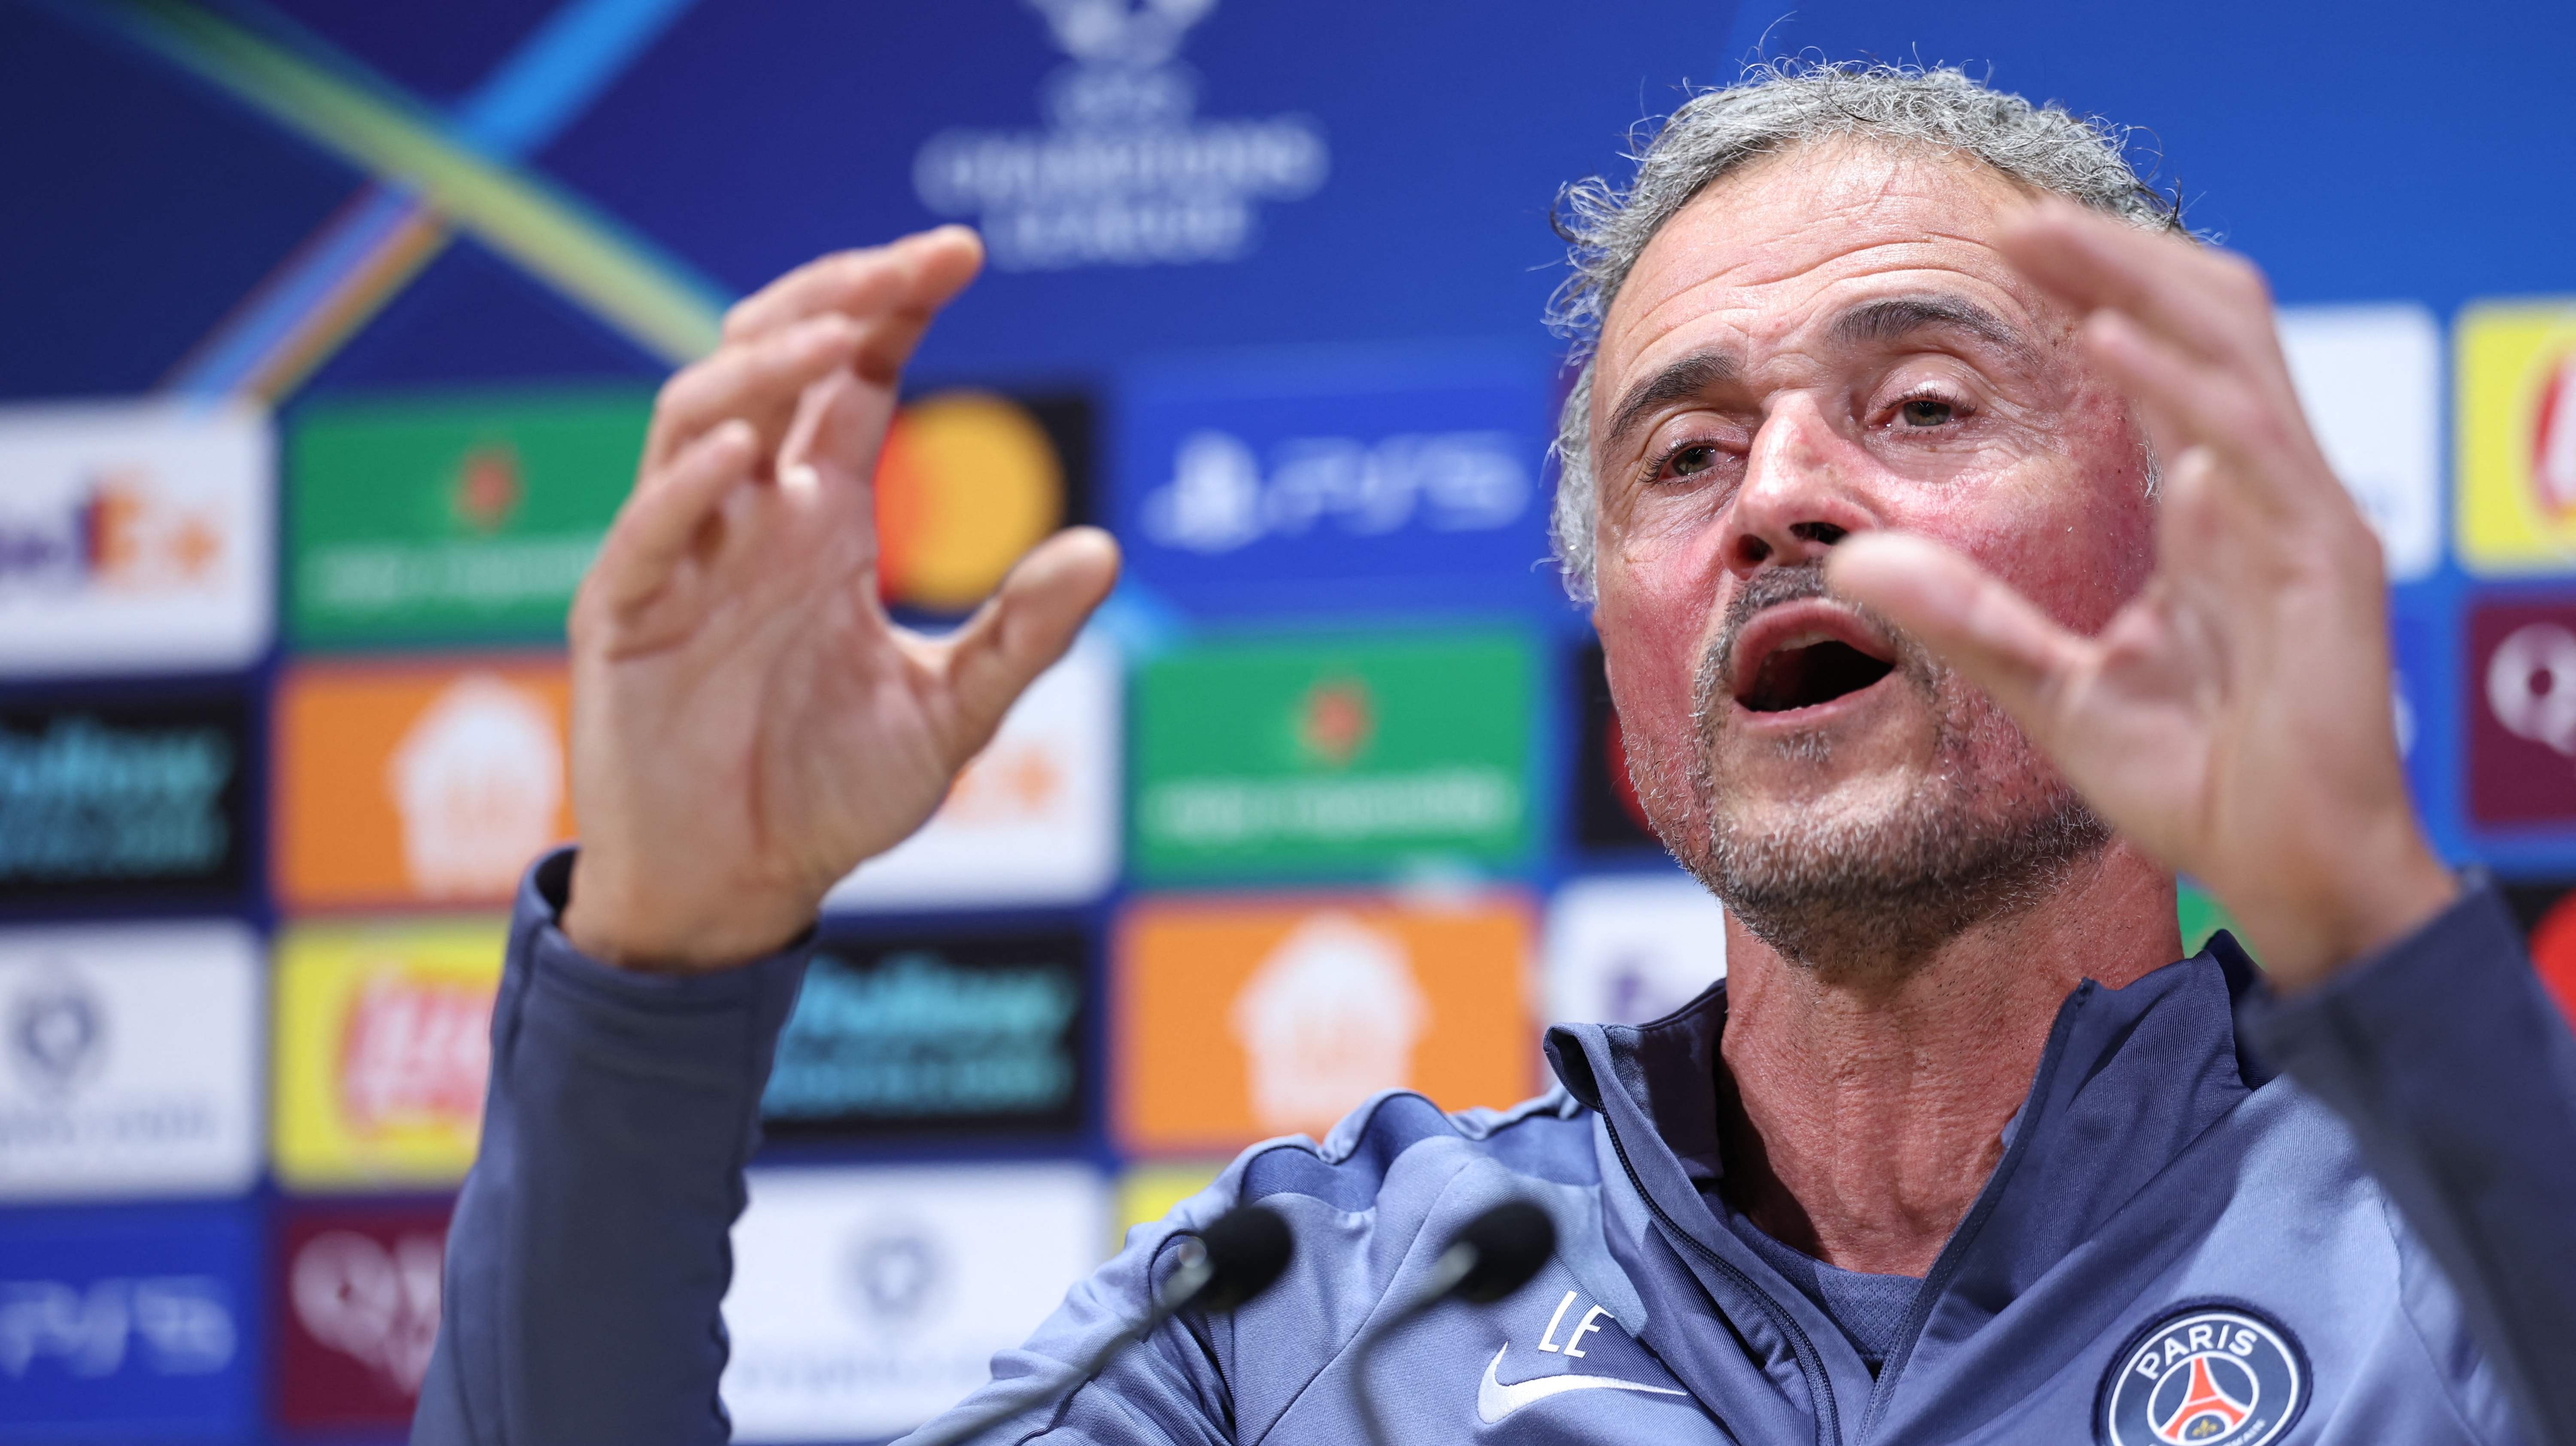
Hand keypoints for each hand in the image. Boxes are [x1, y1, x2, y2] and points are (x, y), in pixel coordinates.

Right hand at [560, 227, 1120, 969]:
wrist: (734, 894)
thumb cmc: (827, 797)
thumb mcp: (950, 714)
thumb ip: (1021, 636)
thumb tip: (1106, 550)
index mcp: (820, 518)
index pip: (853, 378)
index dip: (894, 305)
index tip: (960, 251)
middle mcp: (748, 516)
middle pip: (771, 361)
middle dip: (833, 298)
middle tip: (910, 262)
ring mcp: (681, 557)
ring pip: (700, 415)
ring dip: (764, 366)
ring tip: (838, 337)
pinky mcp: (625, 617)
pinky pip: (651, 531)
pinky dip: (689, 485)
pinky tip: (745, 453)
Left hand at [1824, 201, 2453, 989]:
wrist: (2291, 873)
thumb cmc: (2198, 781)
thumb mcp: (2052, 690)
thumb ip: (1965, 618)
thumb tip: (1851, 560)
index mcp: (2216, 511)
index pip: (2164, 361)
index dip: (2099, 292)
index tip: (2011, 251)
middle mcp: (2266, 494)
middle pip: (2206, 323)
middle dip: (2117, 260)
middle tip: (2021, 218)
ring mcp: (2303, 520)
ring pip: (2231, 351)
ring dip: (2136, 283)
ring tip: (2048, 237)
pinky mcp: (2323, 564)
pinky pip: (2250, 444)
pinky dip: (2178, 383)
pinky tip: (2111, 338)